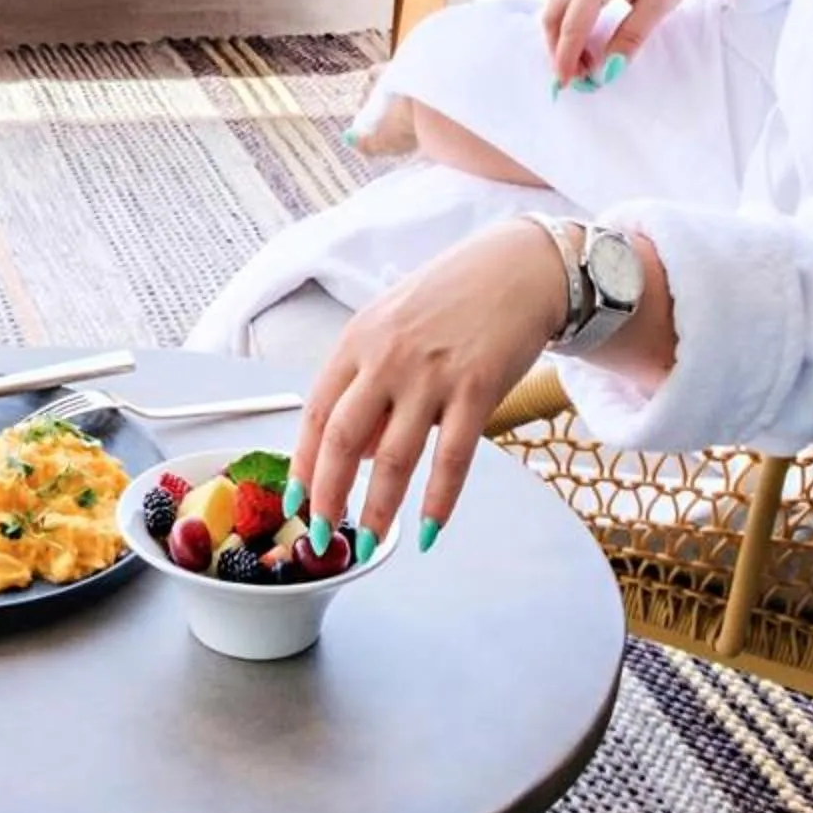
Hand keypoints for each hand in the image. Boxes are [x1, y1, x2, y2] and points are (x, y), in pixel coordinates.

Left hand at [291, 220, 569, 548]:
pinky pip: (452, 459)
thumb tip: (357, 454)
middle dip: (328, 498)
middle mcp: (387, 358)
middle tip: (322, 537)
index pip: (316, 413)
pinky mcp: (476, 391)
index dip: (303, 464)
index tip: (296, 502)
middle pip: (343, 442)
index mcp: (358, 340)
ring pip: (394, 460)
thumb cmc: (450, 300)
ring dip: (378, 511)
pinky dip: (438, 502)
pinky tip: (428, 532)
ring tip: (371, 543)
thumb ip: (367, 382)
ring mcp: (431, 375)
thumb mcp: (391, 326)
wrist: (516, 270)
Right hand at [540, 0, 732, 85]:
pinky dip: (570, 27)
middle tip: (575, 78)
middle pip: (554, 16)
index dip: (567, 57)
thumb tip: (608, 68)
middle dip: (558, 49)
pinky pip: (569, 3)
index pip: (573, 24)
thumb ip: (631, 36)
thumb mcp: (658, 3)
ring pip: (558, 9)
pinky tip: (588, 42)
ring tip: (584, 64)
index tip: (567, 84)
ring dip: (563, 39)